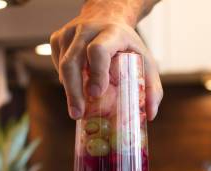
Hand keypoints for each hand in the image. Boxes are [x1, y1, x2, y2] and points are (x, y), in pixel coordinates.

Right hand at [50, 0, 162, 119]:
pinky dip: (66, 81)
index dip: (96, 72)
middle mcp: (87, 29)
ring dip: (69, 90)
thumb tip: (151, 114)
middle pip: (73, 62)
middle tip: (78, 114)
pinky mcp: (58, 38)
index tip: (96, 93)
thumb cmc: (126, 44)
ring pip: (63, 65)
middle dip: (74, 91)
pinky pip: (58, 64)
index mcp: (111, 33)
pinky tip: (77, 87)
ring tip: (77, 109)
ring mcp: (69, 33)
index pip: (98, 50)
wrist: (107, 16)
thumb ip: (152, 87)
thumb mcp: (145, 60)